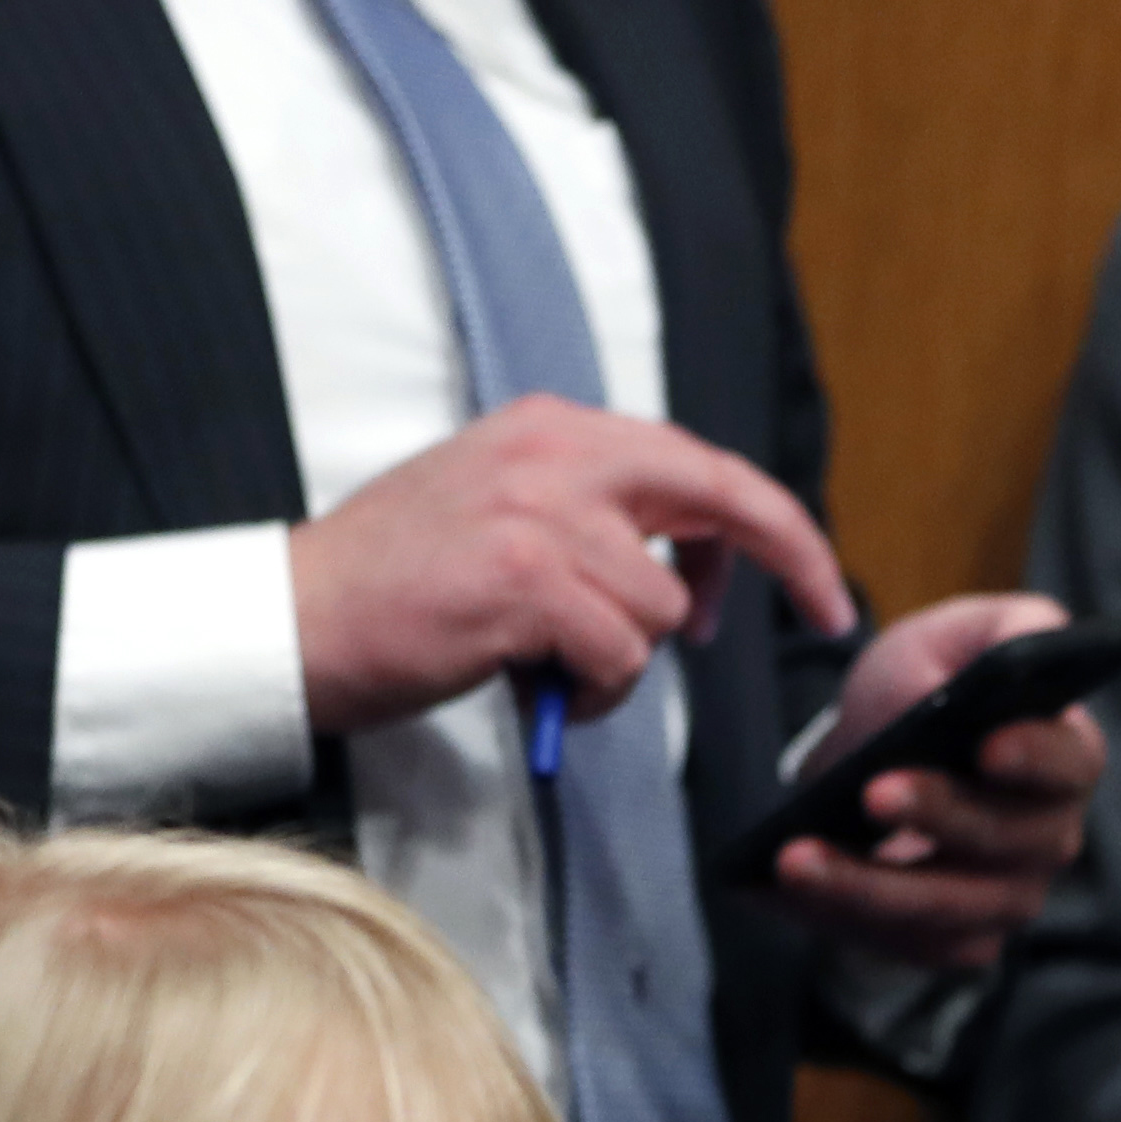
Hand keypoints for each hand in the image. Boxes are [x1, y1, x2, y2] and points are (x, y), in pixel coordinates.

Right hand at [288, 396, 856, 736]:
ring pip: (662, 607)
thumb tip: (692, 569)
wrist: (294, 619)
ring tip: (554, 668)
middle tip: (826, 614)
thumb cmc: (397, 587)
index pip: (699, 463)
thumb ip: (595, 518)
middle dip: (791, 559)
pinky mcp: (525, 580)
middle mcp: (554, 452)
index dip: (774, 524)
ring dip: (627, 662)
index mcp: (553, 428)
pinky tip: (541, 688)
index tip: (816, 579)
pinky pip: (622, 655)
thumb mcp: (503, 510)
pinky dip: (594, 693)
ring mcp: (540, 513)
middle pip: (722, 499)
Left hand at [770, 592, 1109, 975]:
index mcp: (1066, 757)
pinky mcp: (955, 939)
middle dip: (939, 817)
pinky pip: (907, 946)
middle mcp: (1049, 837)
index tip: (988, 744)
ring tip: (796, 858)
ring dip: (871, 888)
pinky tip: (780, 893)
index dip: (1036, 757)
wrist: (873, 753)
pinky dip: (841, 921)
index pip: (1072, 762)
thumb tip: (1036, 639)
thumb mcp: (956, 636)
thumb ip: (1008, 627)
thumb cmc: (926, 687)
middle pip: (1009, 843)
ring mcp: (1007, 898)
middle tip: (872, 790)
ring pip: (951, 909)